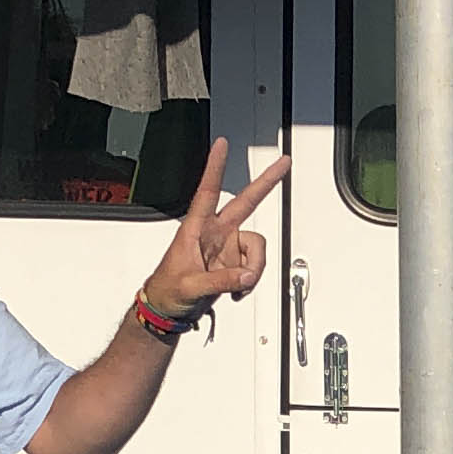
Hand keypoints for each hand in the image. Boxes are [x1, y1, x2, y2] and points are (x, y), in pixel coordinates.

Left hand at [140, 146, 283, 324]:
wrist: (169, 308)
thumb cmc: (168, 289)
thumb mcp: (191, 286)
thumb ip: (221, 281)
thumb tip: (246, 276)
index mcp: (197, 228)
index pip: (208, 191)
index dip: (216, 167)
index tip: (222, 145)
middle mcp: (216, 232)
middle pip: (246, 202)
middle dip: (266, 183)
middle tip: (283, 163)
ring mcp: (227, 247)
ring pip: (257, 246)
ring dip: (255, 268)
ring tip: (240, 285)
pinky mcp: (234, 263)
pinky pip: (255, 266)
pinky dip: (250, 280)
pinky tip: (236, 289)